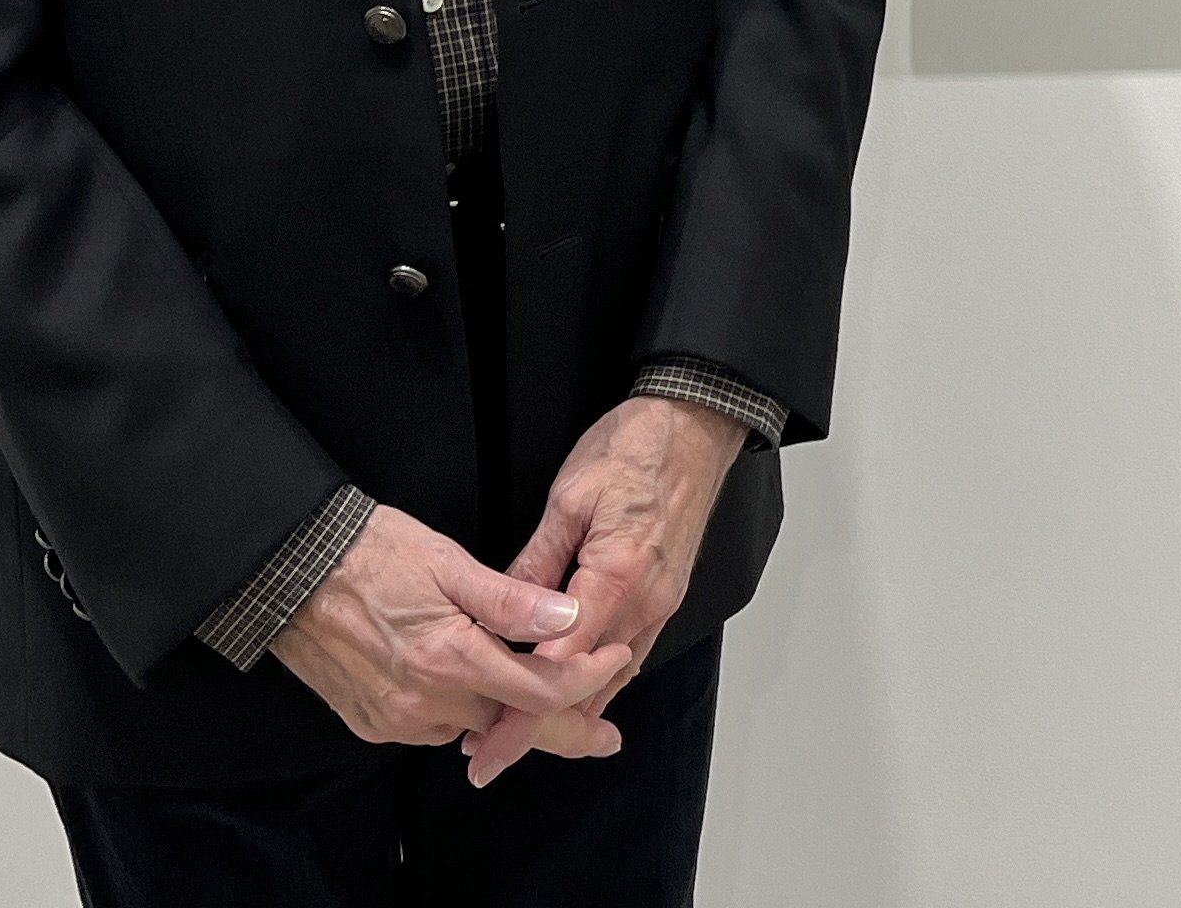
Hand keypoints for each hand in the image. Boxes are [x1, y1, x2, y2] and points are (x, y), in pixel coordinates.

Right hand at [271, 504, 634, 748]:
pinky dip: (461, 711)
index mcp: (452, 658)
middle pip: (512, 724)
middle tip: (604, 734)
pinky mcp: (374, 724)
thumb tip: (569, 618)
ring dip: (506, 715)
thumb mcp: (449, 560)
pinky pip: (434, 726)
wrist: (289, 571)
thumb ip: (511, 598)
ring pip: (473, 727)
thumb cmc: (372, 551)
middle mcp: (426, 701)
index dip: (587, 679)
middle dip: (563, 726)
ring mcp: (397, 719)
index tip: (614, 659)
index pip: (541, 691)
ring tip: (539, 693)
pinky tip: (473, 686)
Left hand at [456, 397, 744, 787]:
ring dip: (565, 711)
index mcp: (619, 573)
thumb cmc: (633, 447)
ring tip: (515, 736)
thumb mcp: (569, 496)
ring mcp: (662, 602)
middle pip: (587, 685)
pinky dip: (597, 684)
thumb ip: (537, 562)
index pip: (563, 663)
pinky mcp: (666, 597)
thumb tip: (504, 615)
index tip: (487, 739)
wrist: (694, 425)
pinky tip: (567, 699)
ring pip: (611, 679)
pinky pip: (629, 655)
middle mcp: (647, 600)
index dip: (521, 707)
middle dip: (536, 726)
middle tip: (486, 755)